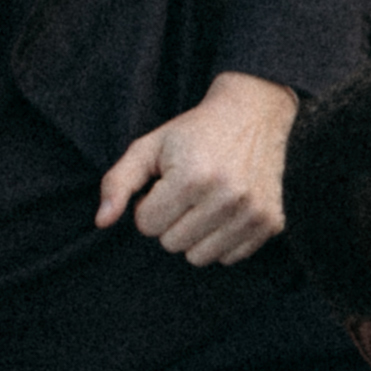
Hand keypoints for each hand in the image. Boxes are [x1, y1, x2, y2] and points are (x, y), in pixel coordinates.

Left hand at [96, 71, 296, 265]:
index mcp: (192, 177)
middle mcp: (226, 198)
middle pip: (171, 243)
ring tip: (203, 202)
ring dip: (194, 234)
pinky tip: (225, 210)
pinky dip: (221, 240)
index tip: (165, 183)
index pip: (147, 224)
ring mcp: (252, 213)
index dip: (150, 203)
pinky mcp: (270, 224)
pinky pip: (228, 257)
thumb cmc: (194, 132)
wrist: (254, 113)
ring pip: (199, 257)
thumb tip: (101, 222)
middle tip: (186, 191)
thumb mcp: (150, 146)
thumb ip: (118, 182)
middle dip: (171, 220)